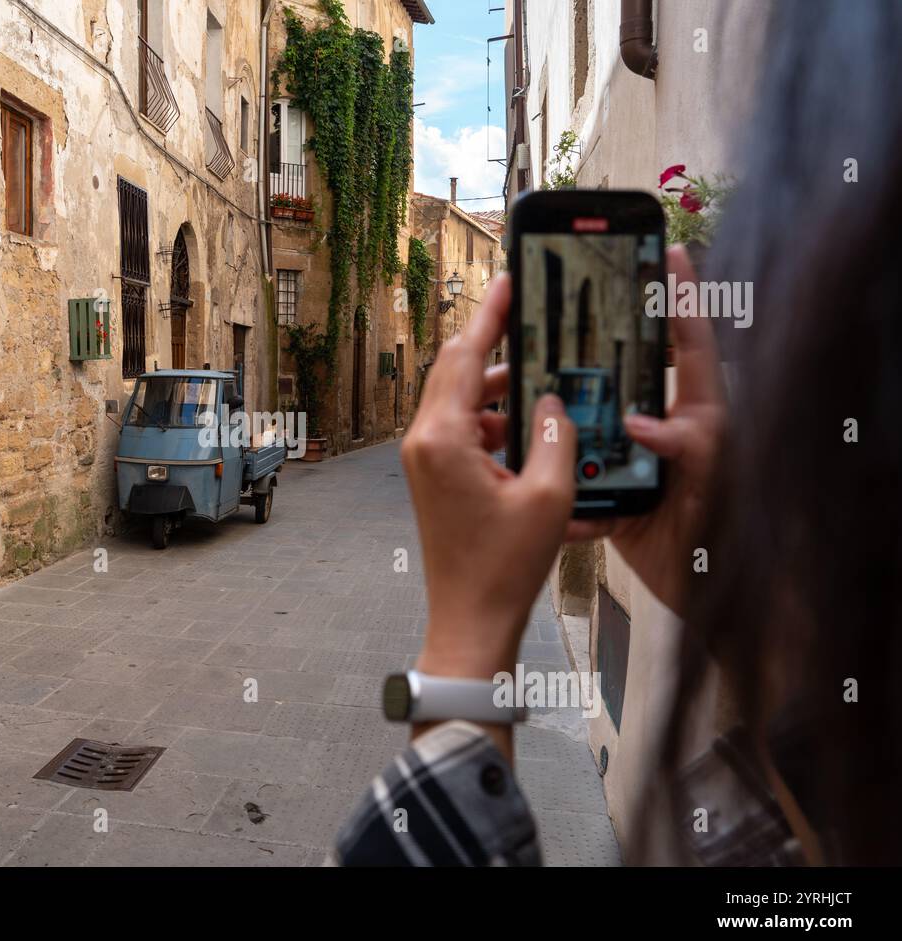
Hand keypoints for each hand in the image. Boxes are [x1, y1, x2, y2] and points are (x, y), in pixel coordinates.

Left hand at [404, 274, 575, 693]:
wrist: (470, 619)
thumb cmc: (503, 567)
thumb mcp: (548, 496)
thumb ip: (555, 436)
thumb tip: (551, 401)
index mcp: (443, 438)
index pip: (467, 356)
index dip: (491, 316)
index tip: (507, 282)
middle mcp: (423, 442)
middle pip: (456, 370)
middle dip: (495, 345)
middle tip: (530, 318)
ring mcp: (424, 460)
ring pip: (461, 400)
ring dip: (500, 389)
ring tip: (545, 386)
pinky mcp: (433, 476)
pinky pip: (461, 429)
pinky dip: (493, 421)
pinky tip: (530, 432)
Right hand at [566, 246, 725, 614]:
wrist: (707, 589)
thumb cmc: (728, 528)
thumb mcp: (717, 475)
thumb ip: (687, 441)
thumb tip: (640, 421)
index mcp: (698, 411)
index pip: (689, 343)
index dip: (681, 297)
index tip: (670, 252)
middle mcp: (661, 427)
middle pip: (624, 374)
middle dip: (595, 348)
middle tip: (568, 313)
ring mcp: (633, 460)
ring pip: (588, 424)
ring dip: (563, 418)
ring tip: (531, 395)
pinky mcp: (611, 494)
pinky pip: (575, 479)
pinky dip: (560, 482)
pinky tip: (541, 474)